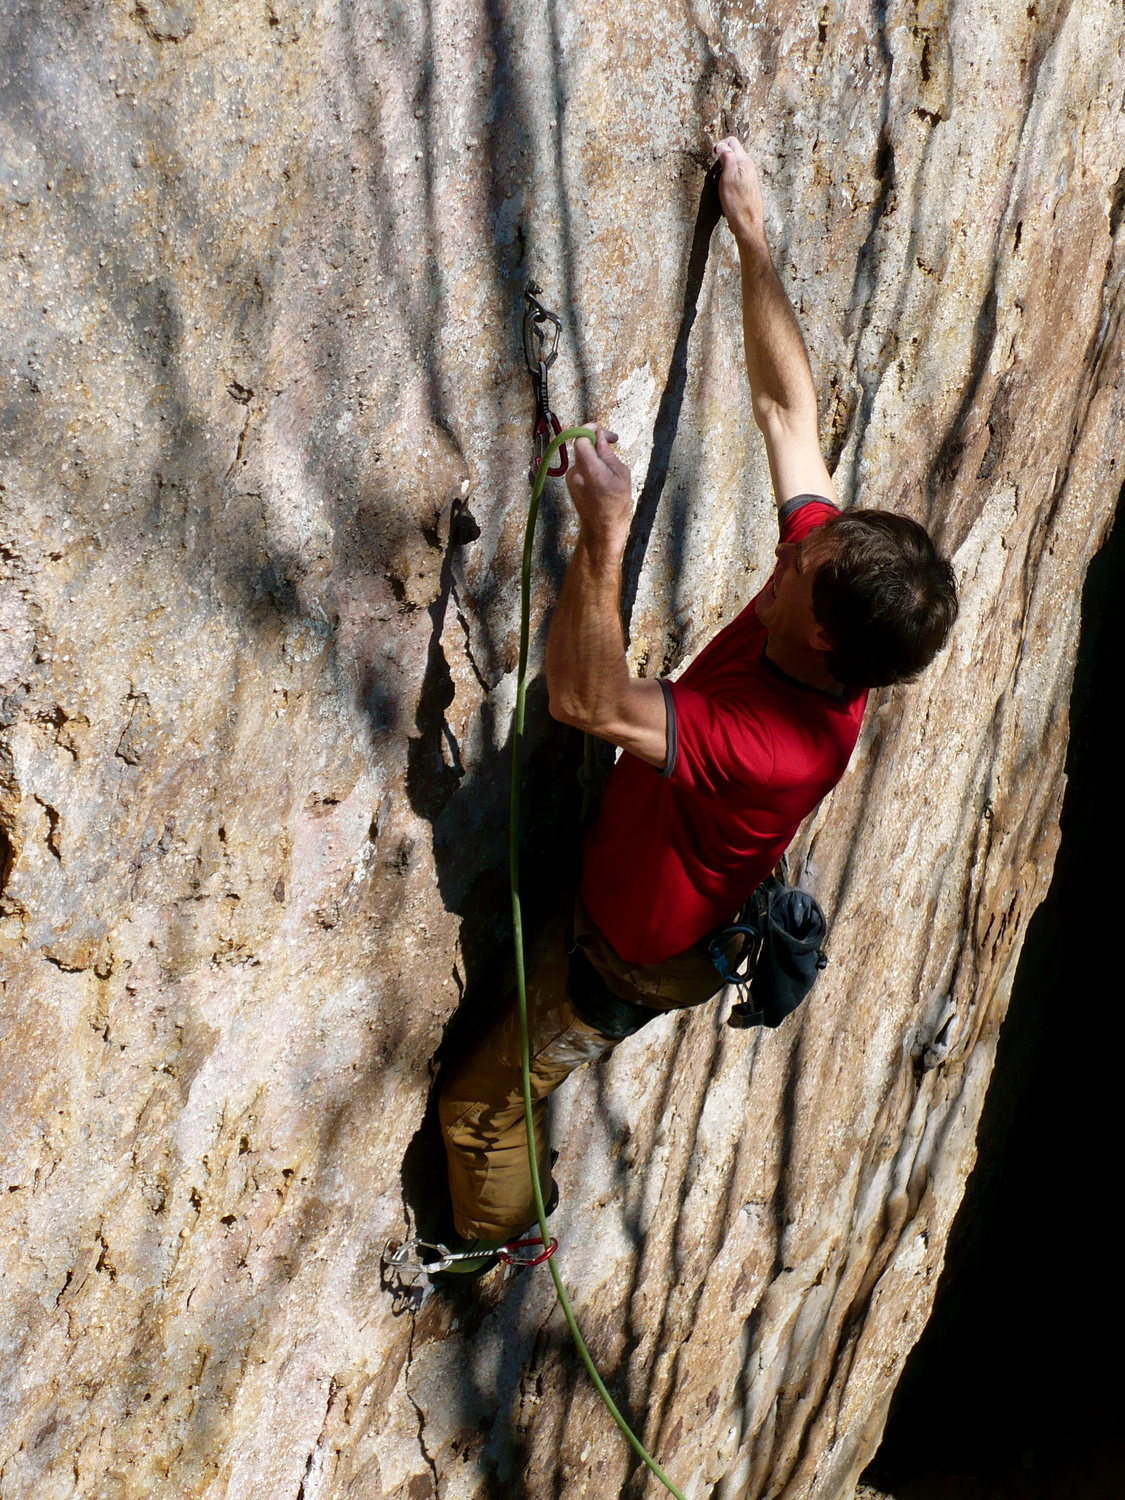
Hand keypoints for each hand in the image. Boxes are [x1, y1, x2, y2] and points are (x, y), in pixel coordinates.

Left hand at [565, 426, 630, 543]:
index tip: (603, 431)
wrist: (602, 527)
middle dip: (595, 439)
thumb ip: (607, 454)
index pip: (581, 440)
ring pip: (581, 454)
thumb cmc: (617, 504)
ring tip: (609, 464)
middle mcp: (576, 473)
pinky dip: (590, 463)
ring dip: (594, 452)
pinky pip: (580, 464)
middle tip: (611, 441)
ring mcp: (571, 477)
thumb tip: (600, 435)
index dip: (590, 430)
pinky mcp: (570, 481)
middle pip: (580, 445)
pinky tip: (602, 474)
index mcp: (591, 471)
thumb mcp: (621, 475)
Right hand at [714, 136, 764, 243]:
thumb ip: (727, 158)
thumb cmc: (737, 203)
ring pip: (734, 163)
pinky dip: (728, 176)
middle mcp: (749, 166)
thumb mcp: (728, 177)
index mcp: (744, 161)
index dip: (719, 145)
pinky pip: (736, 174)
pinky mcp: (747, 186)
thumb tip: (721, 144)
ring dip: (724, 166)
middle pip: (733, 151)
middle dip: (722, 155)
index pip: (732, 141)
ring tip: (718, 178)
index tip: (712, 156)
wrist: (748, 224)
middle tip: (713, 168)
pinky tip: (724, 187)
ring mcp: (749, 176)